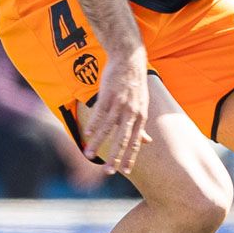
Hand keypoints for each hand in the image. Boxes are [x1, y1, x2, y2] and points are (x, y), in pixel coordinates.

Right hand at [83, 49, 151, 173]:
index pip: (136, 141)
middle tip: (109, 172)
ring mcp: (120, 104)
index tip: (126, 171)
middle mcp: (132, 112)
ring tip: (88, 155)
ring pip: (108, 128)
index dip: (131, 156)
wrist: (129, 60)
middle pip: (123, 138)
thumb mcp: (142, 105)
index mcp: (141, 116)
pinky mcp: (108, 95)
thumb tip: (147, 142)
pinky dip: (93, 124)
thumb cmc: (134, 85)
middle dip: (116, 157)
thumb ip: (141, 125)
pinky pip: (99, 113)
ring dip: (98, 143)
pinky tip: (86, 135)